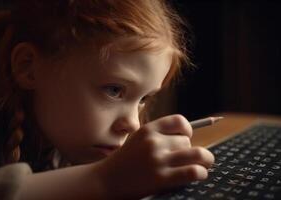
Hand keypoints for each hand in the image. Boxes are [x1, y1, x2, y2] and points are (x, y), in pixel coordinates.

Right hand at [94, 114, 214, 198]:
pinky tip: (198, 175)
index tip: (185, 138)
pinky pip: (194, 171)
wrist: (106, 181)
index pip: (179, 121)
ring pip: (197, 153)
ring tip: (200, 166)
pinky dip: (201, 173)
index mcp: (147, 130)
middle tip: (183, 160)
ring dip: (202, 161)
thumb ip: (157, 137)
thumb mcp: (137, 141)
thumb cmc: (124, 162)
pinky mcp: (162, 177)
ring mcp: (158, 159)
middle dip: (188, 150)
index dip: (187, 130)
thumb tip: (187, 138)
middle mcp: (153, 141)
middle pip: (187, 140)